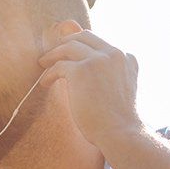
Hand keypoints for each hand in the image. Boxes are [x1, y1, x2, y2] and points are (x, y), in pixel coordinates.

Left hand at [37, 29, 140, 149]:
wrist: (119, 132)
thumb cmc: (119, 121)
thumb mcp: (124, 90)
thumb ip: (115, 76)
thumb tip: (95, 79)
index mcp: (126, 59)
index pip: (101, 44)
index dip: (83, 47)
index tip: (71, 55)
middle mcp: (114, 54)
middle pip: (84, 37)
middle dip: (66, 43)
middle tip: (54, 53)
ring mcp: (97, 60)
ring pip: (69, 46)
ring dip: (53, 54)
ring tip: (43, 63)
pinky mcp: (81, 70)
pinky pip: (59, 65)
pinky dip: (49, 73)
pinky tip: (45, 83)